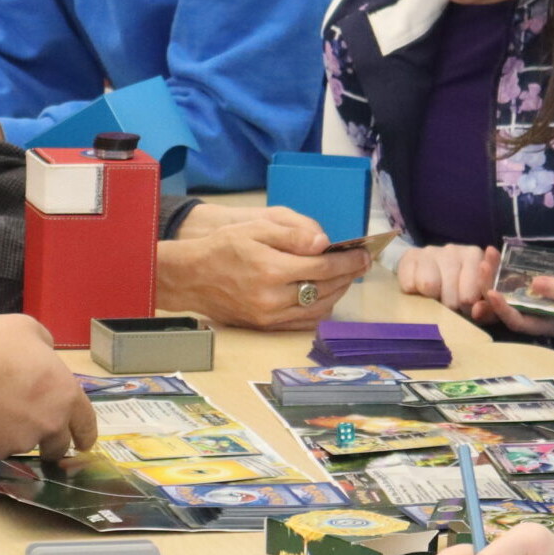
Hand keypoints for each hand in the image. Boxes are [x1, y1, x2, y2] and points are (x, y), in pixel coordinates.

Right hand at [0, 313, 95, 461]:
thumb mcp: (24, 328)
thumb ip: (43, 344)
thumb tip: (45, 353)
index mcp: (64, 393)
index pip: (85, 422)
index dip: (85, 434)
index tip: (83, 443)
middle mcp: (50, 422)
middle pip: (59, 443)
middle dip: (52, 443)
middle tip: (39, 436)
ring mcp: (22, 440)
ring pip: (26, 444)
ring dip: (19, 436)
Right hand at [156, 208, 368, 328]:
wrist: (191, 277)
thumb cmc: (222, 247)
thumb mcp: (254, 228)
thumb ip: (291, 235)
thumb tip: (324, 244)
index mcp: (271, 269)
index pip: (323, 268)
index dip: (348, 261)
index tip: (363, 253)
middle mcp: (272, 298)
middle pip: (325, 289)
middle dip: (348, 275)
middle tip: (360, 263)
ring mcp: (269, 316)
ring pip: (318, 308)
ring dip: (337, 292)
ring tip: (345, 276)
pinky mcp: (265, 326)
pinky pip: (303, 322)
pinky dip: (321, 309)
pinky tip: (326, 295)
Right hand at [396, 244, 497, 317]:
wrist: (424, 271)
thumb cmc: (457, 289)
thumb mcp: (477, 299)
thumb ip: (486, 309)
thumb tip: (477, 309)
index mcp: (475, 256)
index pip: (475, 290)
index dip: (470, 306)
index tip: (465, 306)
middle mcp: (454, 249)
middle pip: (453, 294)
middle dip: (451, 305)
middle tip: (448, 302)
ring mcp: (431, 251)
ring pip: (430, 286)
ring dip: (431, 298)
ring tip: (434, 295)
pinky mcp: (411, 256)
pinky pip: (410, 284)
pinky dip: (413, 292)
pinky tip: (418, 287)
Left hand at [482, 254, 553, 335]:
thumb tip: (535, 285)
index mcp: (548, 323)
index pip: (518, 322)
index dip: (502, 310)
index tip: (491, 292)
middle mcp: (537, 313)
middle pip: (504, 307)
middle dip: (489, 289)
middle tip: (483, 266)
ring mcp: (533, 296)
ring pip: (504, 291)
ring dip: (491, 277)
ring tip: (487, 256)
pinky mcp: (533, 280)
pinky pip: (511, 277)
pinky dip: (500, 267)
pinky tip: (495, 252)